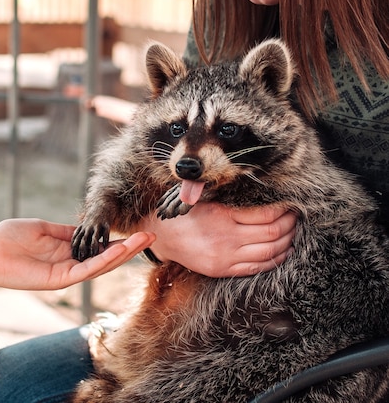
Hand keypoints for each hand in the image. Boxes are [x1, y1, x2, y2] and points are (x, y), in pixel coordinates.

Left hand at [0, 218, 154, 289]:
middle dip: (128, 248)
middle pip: (105, 259)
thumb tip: (86, 227)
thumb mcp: (44, 229)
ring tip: (143, 241)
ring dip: (123, 254)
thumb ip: (66, 231)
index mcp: (66, 252)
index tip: (136, 232)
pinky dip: (105, 261)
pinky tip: (120, 250)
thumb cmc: (10, 238)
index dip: (118, 242)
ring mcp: (66, 274)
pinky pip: (87, 270)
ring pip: (101, 266)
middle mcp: (69, 265)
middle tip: (150, 236)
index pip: (98, 249)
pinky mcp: (59, 280)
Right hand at [140, 202, 295, 276]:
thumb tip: (262, 190)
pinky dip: (276, 259)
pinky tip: (284, 250)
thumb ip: (230, 197)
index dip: (282, 209)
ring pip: (270, 251)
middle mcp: (227, 239)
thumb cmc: (184, 214)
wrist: (163, 238)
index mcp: (223, 216)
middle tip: (297, 216)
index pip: (264, 213)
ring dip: (288, 241)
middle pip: (273, 233)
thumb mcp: (205, 199)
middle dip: (290, 224)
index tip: (290, 203)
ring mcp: (226, 257)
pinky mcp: (224, 270)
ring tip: (293, 231)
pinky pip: (258, 267)